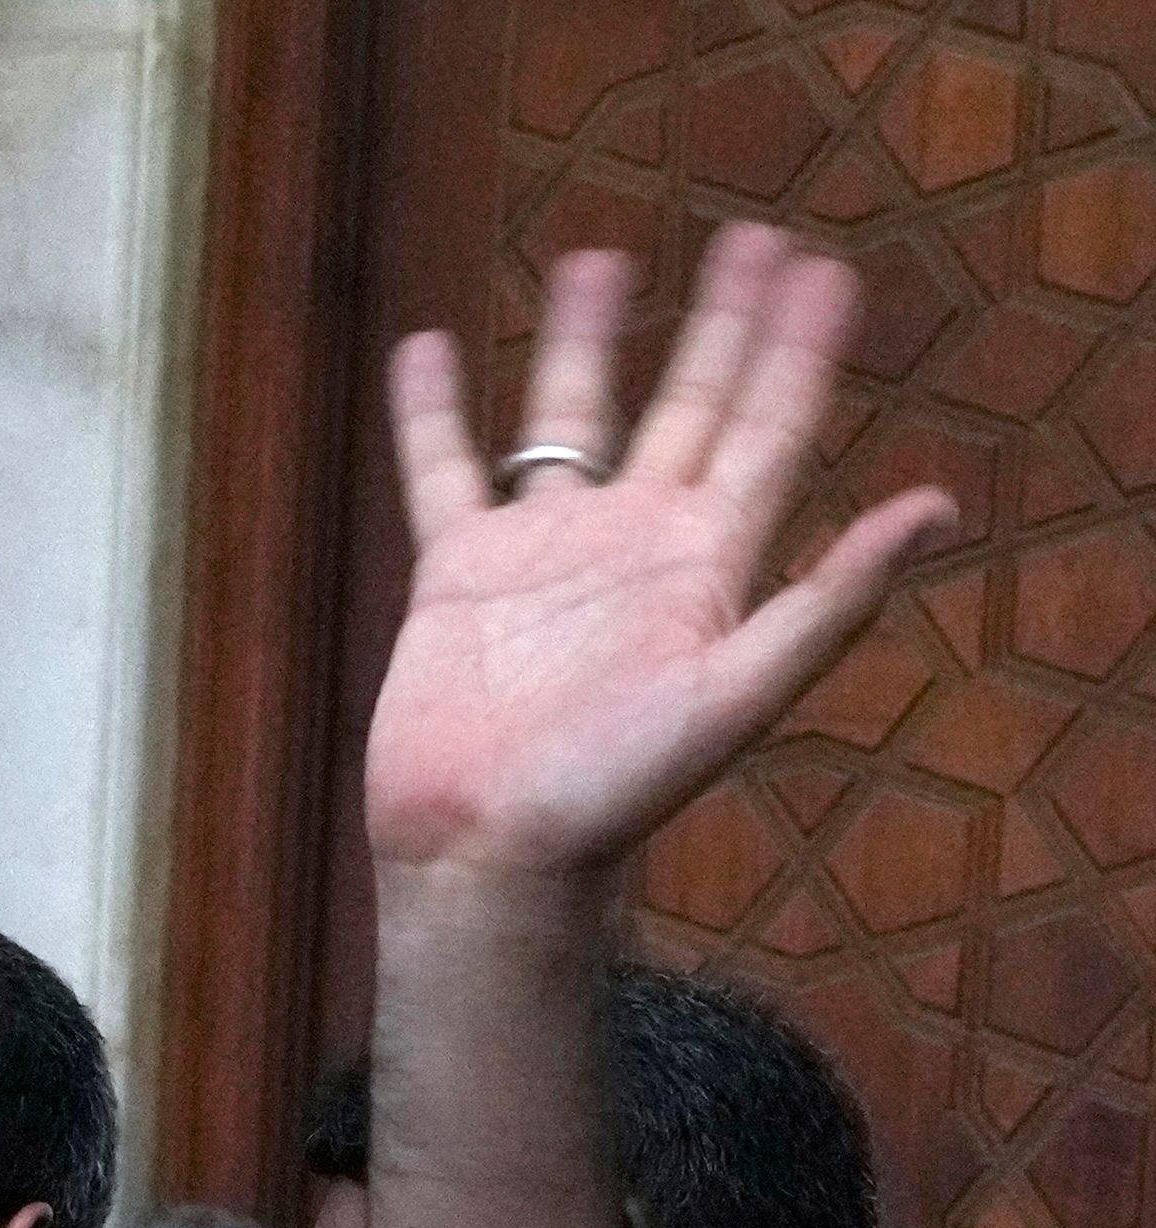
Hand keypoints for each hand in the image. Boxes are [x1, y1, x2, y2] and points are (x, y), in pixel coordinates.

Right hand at [365, 223, 959, 882]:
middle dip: (721, 323)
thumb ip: (828, 600)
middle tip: (753, 237)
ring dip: (587, 340)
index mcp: (707, 563)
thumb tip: (938, 508)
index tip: (824, 271)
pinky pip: (444, 473)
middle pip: (689, 406)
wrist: (487, 850)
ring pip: (569, 420)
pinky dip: (433, 414)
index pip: (769, 431)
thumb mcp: (736, 694)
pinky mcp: (456, 574)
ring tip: (600, 259)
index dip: (799, 351)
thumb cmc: (611, 792)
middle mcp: (632, 543)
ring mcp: (543, 552)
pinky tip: (429, 352)